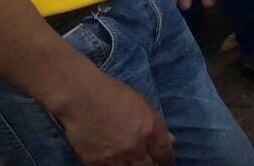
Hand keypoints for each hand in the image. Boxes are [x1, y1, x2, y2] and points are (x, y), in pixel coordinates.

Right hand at [53, 66, 173, 165]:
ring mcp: (115, 157)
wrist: (83, 98)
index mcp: (151, 130)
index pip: (165, 154)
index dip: (166, 160)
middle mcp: (136, 147)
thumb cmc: (115, 95)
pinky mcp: (96, 163)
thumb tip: (170, 139)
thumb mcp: (144, 105)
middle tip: (150, 164)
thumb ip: (157, 124)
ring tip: (132, 163)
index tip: (165, 162)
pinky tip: (116, 163)